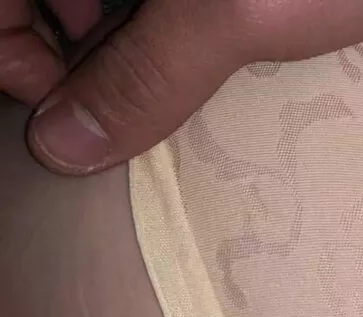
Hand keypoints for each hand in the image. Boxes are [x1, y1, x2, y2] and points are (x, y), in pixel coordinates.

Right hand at [1, 0, 362, 174]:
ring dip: (115, 44)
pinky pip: (150, 2)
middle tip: (121, 99)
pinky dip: (157, 30)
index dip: (9, 47)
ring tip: (171, 75)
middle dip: (63, 48)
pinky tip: (196, 54)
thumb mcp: (230, 15)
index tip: (52, 103)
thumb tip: (65, 145)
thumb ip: (144, 76)